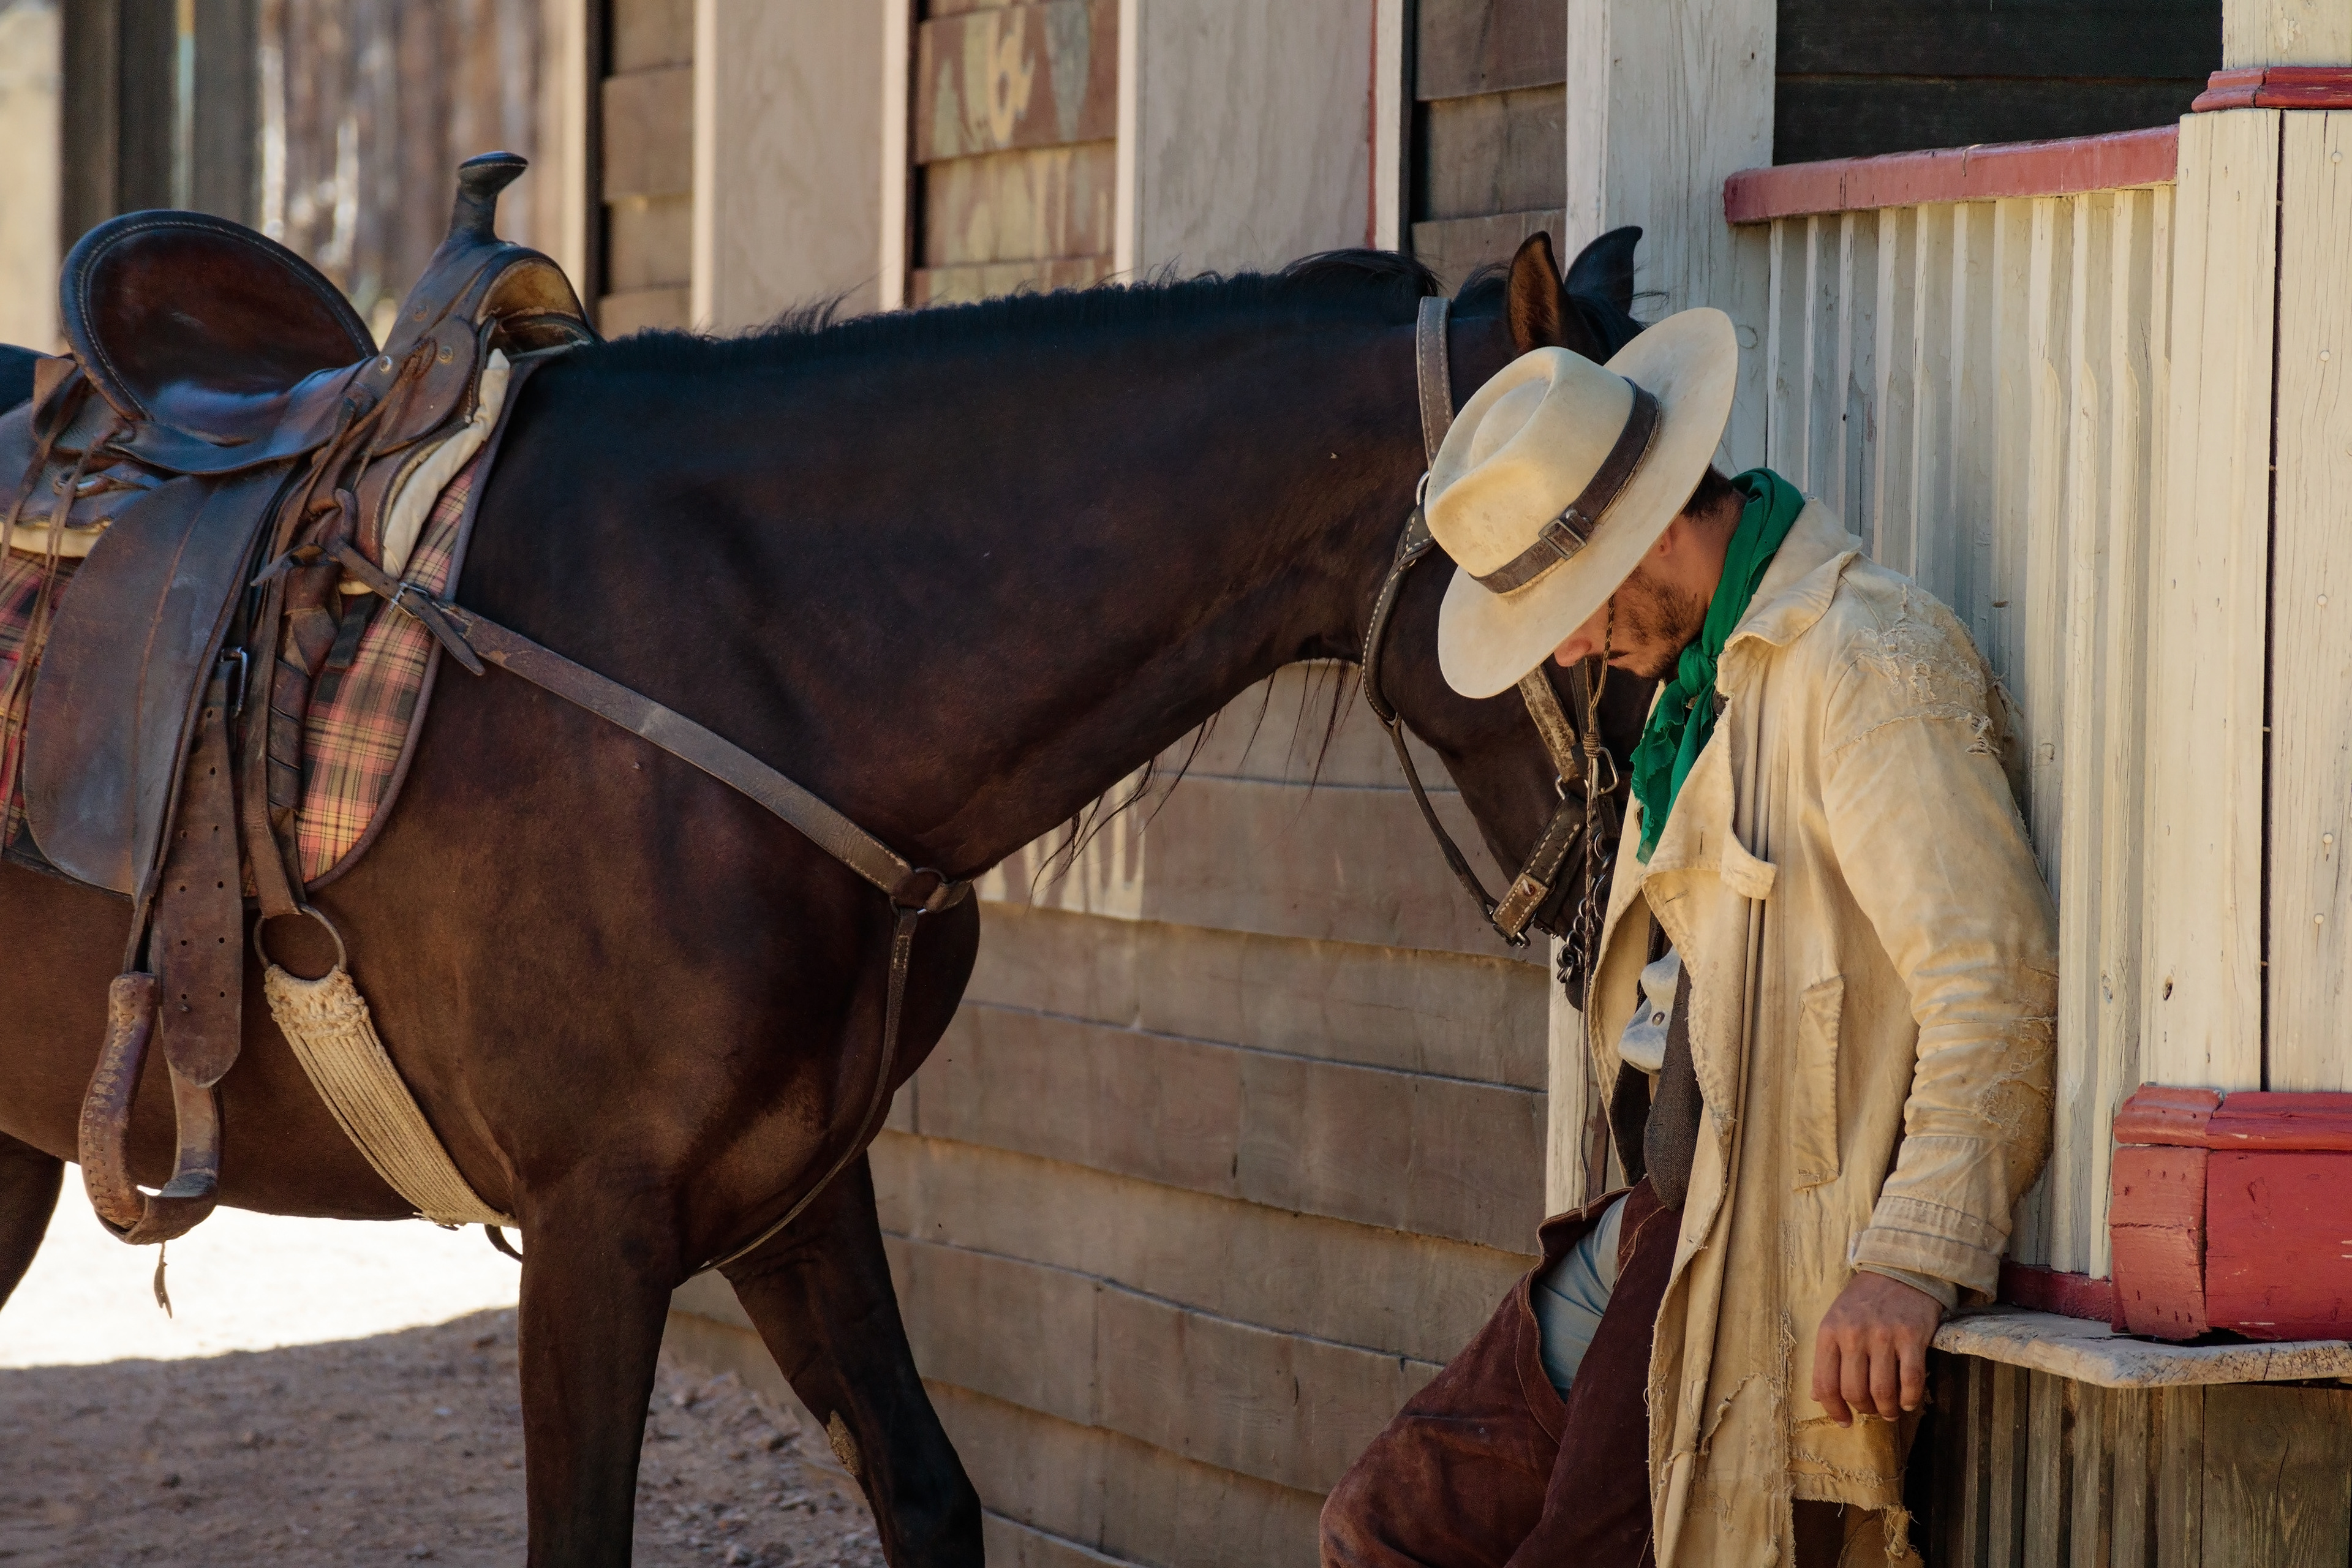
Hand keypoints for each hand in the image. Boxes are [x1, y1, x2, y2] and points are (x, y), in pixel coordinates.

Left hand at [1811, 1271, 1943, 1426]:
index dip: (1834, 1409)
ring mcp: (1883, 1335)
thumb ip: (1827, 1358)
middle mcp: (1853, 1334)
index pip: (1824, 1383)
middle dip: (1864, 1409)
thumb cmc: (1863, 1301)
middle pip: (1854, 1391)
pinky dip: (1909, 1399)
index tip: (1844, 1421)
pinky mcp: (1912, 1336)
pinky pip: (1911, 1380)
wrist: (1898, 1269)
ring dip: (1887, 1410)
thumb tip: (1818, 1397)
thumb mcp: (1834, 1321)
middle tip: (1872, 1411)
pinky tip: (1907, 1402)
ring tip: (1890, 1411)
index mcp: (1829, 1332)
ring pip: (1882, 1391)